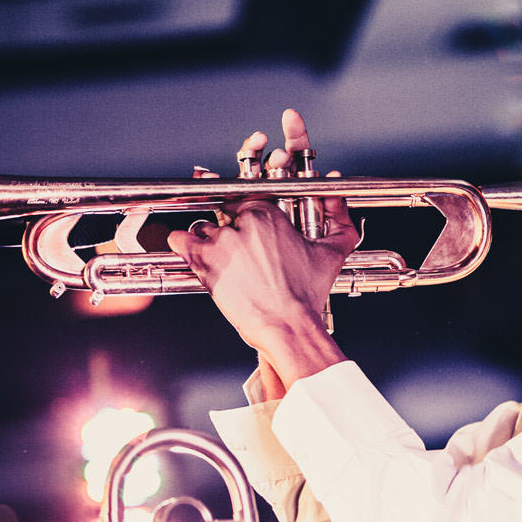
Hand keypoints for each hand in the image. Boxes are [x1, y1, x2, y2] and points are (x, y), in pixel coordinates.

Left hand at [168, 109, 357, 386]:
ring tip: (219, 256)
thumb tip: (339, 196)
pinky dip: (184, 244)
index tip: (242, 220)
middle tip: (232, 244)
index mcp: (270, 214)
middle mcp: (244, 222)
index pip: (246, 197)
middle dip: (226, 226)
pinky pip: (181, 239)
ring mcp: (222, 240)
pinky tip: (192, 252)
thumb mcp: (332, 253)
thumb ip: (340, 219)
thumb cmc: (306, 295)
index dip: (242, 209)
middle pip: (223, 211)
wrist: (288, 325)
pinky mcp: (204, 260)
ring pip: (203, 226)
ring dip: (207, 239)